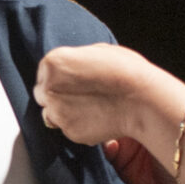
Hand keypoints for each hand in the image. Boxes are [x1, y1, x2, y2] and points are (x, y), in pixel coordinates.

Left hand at [33, 44, 171, 147]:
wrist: (141, 99)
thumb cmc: (126, 71)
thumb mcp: (98, 52)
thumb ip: (77, 60)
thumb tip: (72, 67)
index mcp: (52, 62)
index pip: (44, 74)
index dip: (60, 79)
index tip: (75, 82)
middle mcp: (48, 87)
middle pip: (43, 95)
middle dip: (58, 96)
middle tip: (82, 96)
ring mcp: (57, 112)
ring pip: (52, 115)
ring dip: (65, 113)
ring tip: (91, 108)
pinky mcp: (69, 131)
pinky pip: (68, 129)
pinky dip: (79, 126)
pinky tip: (97, 117)